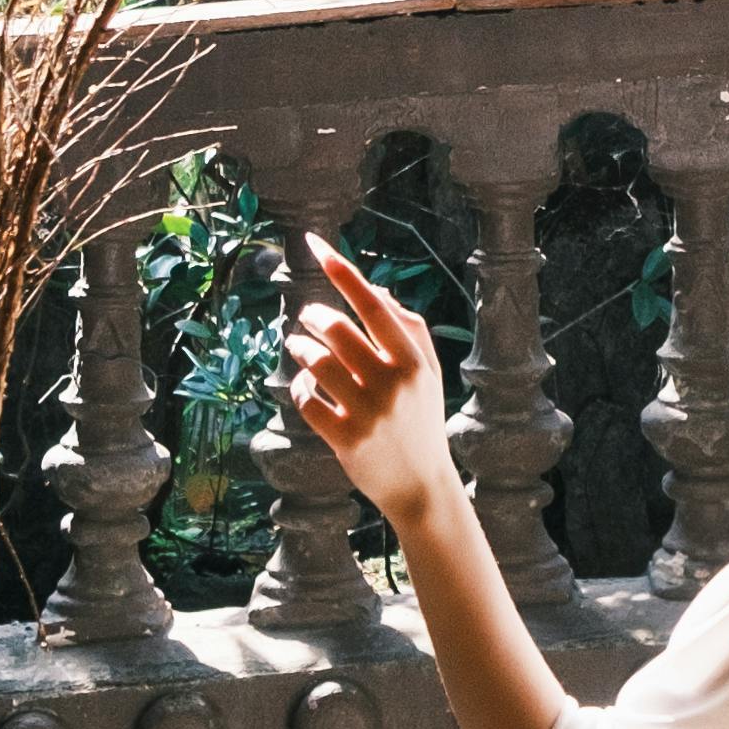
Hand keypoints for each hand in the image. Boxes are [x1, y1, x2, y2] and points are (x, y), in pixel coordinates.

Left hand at [284, 247, 460, 543]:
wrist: (422, 485)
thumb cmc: (422, 418)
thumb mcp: (428, 371)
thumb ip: (407, 327)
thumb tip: (374, 288)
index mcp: (415, 361)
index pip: (372, 305)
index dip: (342, 271)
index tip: (315, 243)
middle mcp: (392, 384)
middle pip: (336, 330)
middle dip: (313, 316)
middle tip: (308, 316)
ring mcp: (368, 413)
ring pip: (315, 362)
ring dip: (299, 348)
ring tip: (300, 347)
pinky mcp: (345, 440)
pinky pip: (307, 399)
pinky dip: (301, 386)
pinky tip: (308, 384)